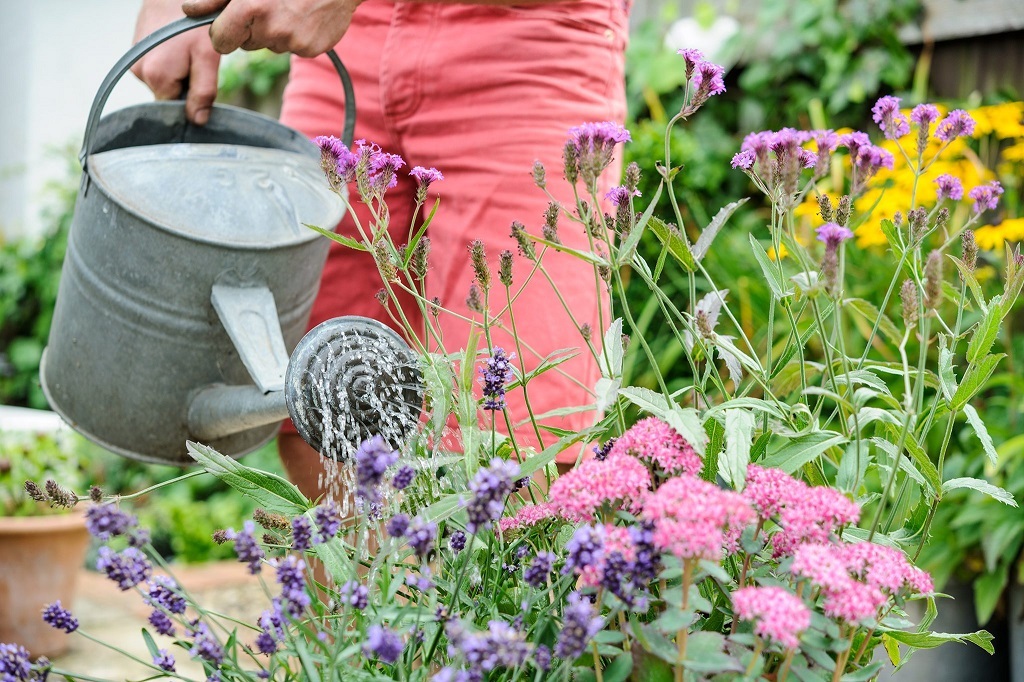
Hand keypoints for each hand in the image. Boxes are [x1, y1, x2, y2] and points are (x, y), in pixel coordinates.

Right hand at [131, 0, 221, 124]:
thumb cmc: (193, 22)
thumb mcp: (207, 57)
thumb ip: (203, 92)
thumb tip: (197, 121)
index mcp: (156, 76)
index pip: (174, 108)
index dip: (190, 101)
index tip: (200, 81)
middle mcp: (139, 71)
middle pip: (167, 95)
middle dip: (184, 85)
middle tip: (195, 62)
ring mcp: (134, 60)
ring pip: (162, 82)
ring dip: (177, 73)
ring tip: (185, 51)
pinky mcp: (135, 51)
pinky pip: (155, 69)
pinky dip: (168, 63)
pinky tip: (176, 47)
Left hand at [182, 0, 361, 57]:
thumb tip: (189, 11)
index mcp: (250, 8)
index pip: (220, 41)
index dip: (223, 32)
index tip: (231, 23)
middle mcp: (271, 29)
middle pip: (246, 45)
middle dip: (251, 29)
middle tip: (269, 6)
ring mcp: (293, 42)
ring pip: (270, 46)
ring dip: (275, 31)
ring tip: (290, 8)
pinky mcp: (312, 50)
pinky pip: (294, 49)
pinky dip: (297, 36)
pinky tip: (305, 16)